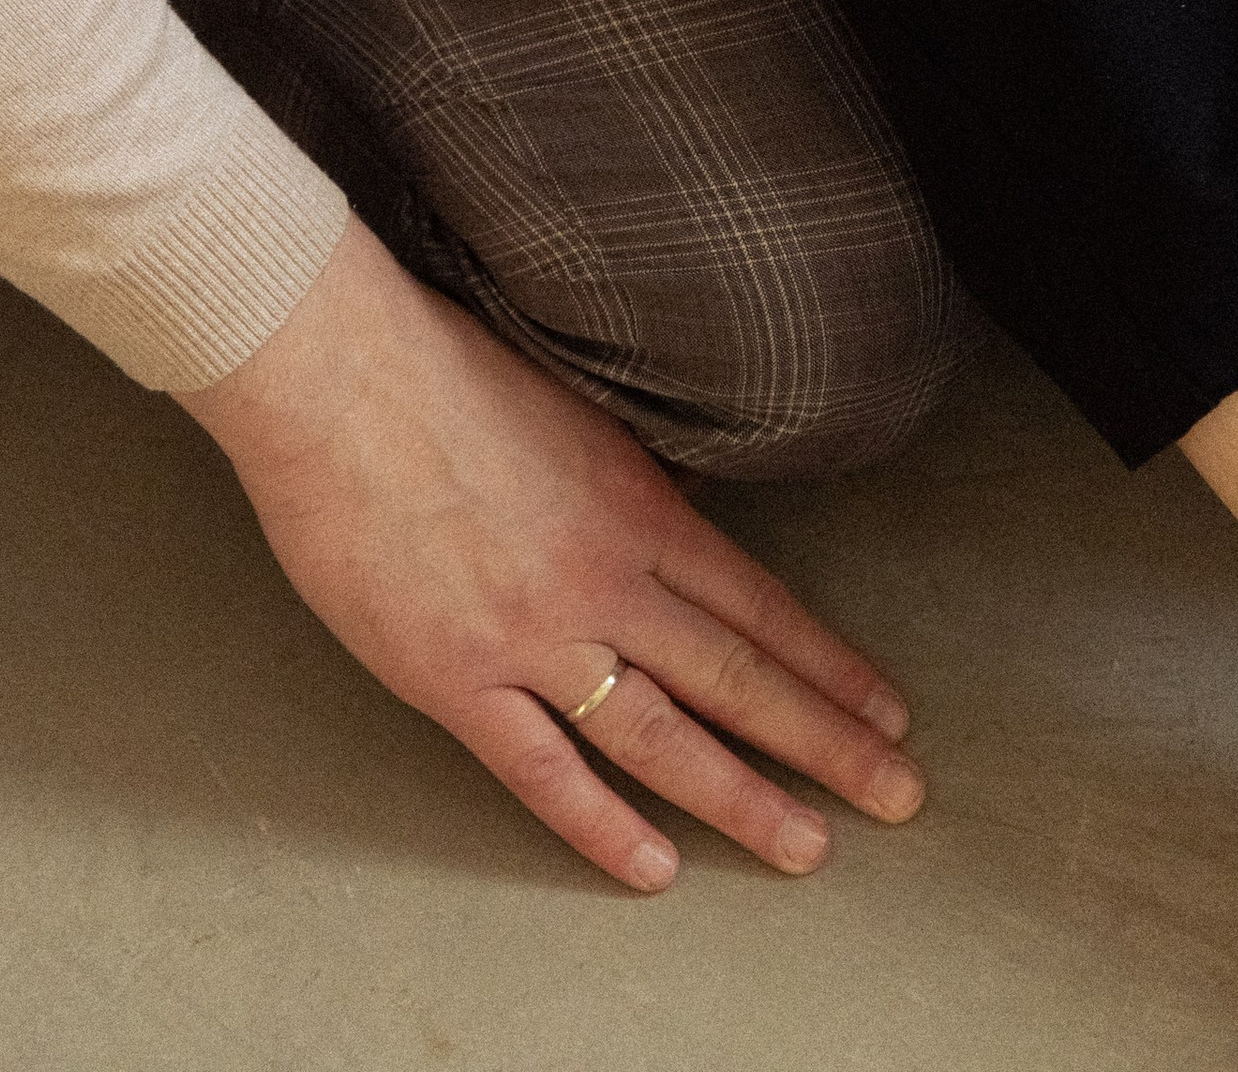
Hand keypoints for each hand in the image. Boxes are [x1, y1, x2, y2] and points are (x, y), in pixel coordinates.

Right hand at [183, 222, 922, 890]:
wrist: (338, 377)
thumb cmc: (442, 370)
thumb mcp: (572, 409)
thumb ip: (627, 480)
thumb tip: (677, 517)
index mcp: (637, 505)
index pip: (760, 604)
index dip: (830, 665)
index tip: (888, 711)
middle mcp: (605, 579)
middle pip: (736, 677)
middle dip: (825, 742)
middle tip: (898, 797)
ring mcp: (533, 635)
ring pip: (661, 736)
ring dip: (742, 797)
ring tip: (808, 846)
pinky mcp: (456, 679)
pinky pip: (544, 771)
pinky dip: (603, 825)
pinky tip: (656, 868)